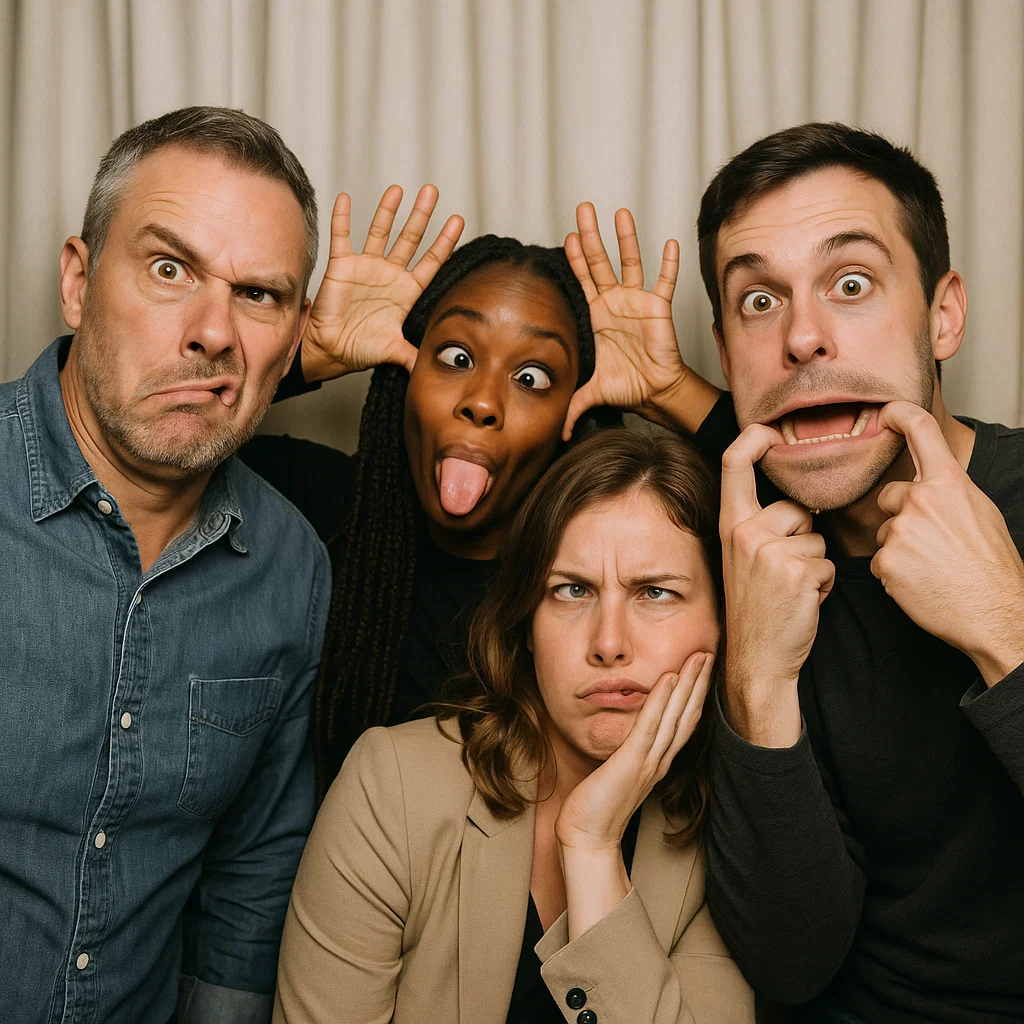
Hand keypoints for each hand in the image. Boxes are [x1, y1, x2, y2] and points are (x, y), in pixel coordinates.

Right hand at [301, 185, 464, 382]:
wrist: (331, 350)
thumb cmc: (361, 350)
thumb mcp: (395, 351)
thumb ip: (416, 356)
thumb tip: (436, 370)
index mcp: (406, 291)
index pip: (431, 261)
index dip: (444, 242)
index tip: (458, 220)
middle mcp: (389, 274)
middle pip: (409, 239)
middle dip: (421, 215)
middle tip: (432, 191)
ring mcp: (366, 267)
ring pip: (380, 231)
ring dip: (388, 210)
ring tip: (399, 189)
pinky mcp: (342, 266)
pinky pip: (342, 237)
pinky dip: (343, 218)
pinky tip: (346, 199)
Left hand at [554, 652, 714, 852]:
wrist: (587, 838)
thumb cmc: (596, 807)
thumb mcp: (617, 773)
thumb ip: (629, 754)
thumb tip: (629, 738)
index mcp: (657, 762)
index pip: (683, 723)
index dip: (695, 695)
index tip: (702, 670)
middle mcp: (659, 760)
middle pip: (688, 715)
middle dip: (700, 683)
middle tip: (711, 653)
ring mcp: (648, 761)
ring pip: (676, 716)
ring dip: (689, 684)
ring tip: (699, 657)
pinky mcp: (632, 762)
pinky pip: (650, 726)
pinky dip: (661, 701)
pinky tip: (669, 678)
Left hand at [562, 204, 716, 439]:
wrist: (653, 392)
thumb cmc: (625, 386)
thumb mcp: (590, 392)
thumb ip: (570, 407)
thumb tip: (555, 434)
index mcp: (595, 315)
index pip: (581, 280)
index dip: (574, 259)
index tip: (566, 237)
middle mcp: (614, 302)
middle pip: (600, 262)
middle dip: (592, 236)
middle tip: (583, 209)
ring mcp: (637, 301)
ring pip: (630, 262)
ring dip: (626, 238)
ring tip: (620, 213)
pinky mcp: (659, 307)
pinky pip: (665, 282)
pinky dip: (668, 264)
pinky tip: (670, 243)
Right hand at [720, 425, 834, 746]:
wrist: (756, 658)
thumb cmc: (756, 609)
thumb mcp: (743, 559)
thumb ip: (761, 526)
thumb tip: (799, 504)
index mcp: (730, 525)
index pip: (734, 464)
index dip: (754, 437)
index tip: (770, 428)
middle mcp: (745, 532)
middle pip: (795, 509)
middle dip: (803, 537)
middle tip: (782, 573)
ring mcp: (770, 551)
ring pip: (817, 538)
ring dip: (815, 563)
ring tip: (792, 590)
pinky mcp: (798, 571)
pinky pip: (828, 563)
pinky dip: (825, 584)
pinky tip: (804, 602)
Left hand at [872, 401, 1023, 686]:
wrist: (996, 612)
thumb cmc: (992, 565)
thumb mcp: (979, 511)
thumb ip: (948, 490)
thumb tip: (928, 480)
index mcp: (949, 483)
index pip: (920, 431)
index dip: (898, 413)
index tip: (886, 411)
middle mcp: (920, 501)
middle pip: (890, 496)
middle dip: (903, 515)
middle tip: (934, 542)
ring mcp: (900, 531)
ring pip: (885, 532)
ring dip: (900, 547)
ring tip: (932, 566)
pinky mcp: (886, 562)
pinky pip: (879, 561)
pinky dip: (895, 573)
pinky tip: (921, 582)